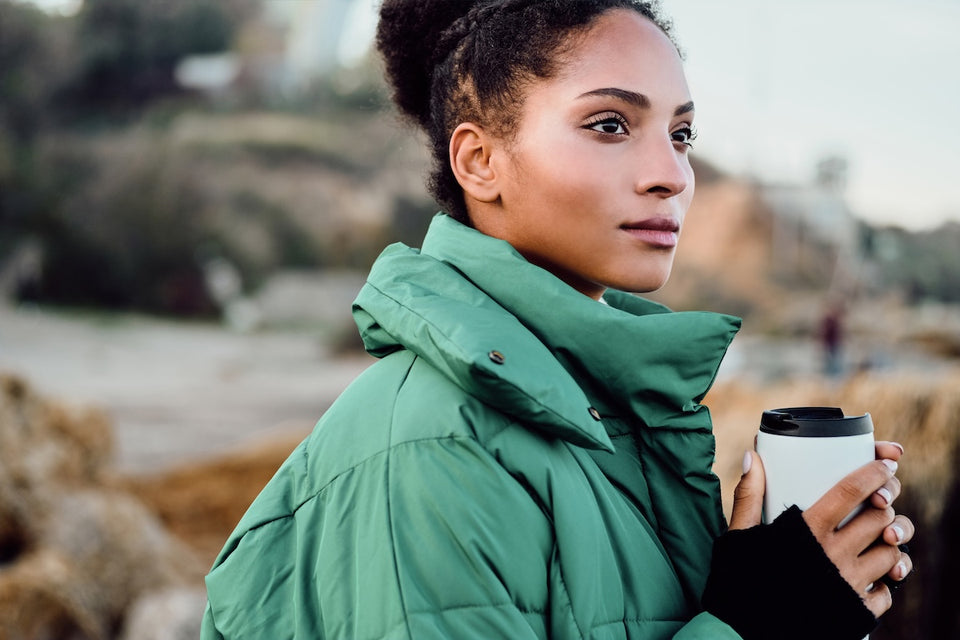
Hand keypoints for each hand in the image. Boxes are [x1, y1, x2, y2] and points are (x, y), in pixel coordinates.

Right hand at [729, 441, 914, 617]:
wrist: (742, 633)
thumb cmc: (739, 580)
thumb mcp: (740, 535)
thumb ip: (748, 496)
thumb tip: (753, 456)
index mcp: (805, 531)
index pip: (851, 491)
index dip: (873, 472)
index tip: (885, 464)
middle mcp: (832, 555)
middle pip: (878, 519)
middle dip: (885, 505)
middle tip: (881, 501)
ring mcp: (847, 585)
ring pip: (890, 554)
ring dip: (889, 543)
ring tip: (877, 539)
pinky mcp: (855, 612)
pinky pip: (886, 593)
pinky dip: (883, 583)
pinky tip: (869, 576)